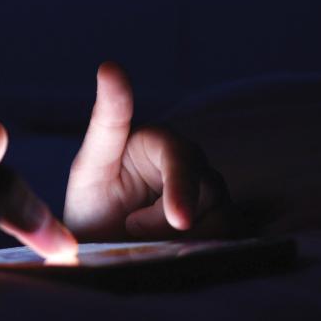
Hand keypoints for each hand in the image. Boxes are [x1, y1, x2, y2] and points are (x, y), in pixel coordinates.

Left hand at [64, 62, 235, 240]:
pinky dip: (198, 255)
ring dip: (181, 241)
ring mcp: (212, 199)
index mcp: (163, 142)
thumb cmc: (92, 205)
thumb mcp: (91, 164)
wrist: (100, 253)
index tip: (178, 219)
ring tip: (143, 242)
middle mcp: (194, 165)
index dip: (181, 188)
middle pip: (208, 191)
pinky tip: (168, 253)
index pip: (182, 157)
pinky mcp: (222, 230)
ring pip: (223, 221)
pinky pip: (228, 245)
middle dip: (170, 222)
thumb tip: (110, 65)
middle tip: (132, 231)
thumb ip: (108, 119)